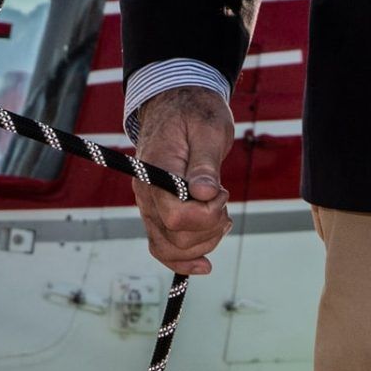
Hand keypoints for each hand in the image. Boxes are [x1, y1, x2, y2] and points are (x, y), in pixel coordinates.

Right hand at [129, 86, 235, 275]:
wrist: (178, 105)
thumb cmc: (196, 113)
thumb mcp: (208, 129)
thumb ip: (205, 163)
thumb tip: (205, 193)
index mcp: (156, 172)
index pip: (176, 216)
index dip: (205, 216)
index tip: (220, 193)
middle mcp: (147, 195)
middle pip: (176, 239)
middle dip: (209, 228)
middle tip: (223, 199)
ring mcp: (150, 207)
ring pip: (171, 249)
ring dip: (205, 241)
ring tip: (221, 215)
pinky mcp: (158, 214)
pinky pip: (164, 248)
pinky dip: (184, 260)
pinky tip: (204, 264)